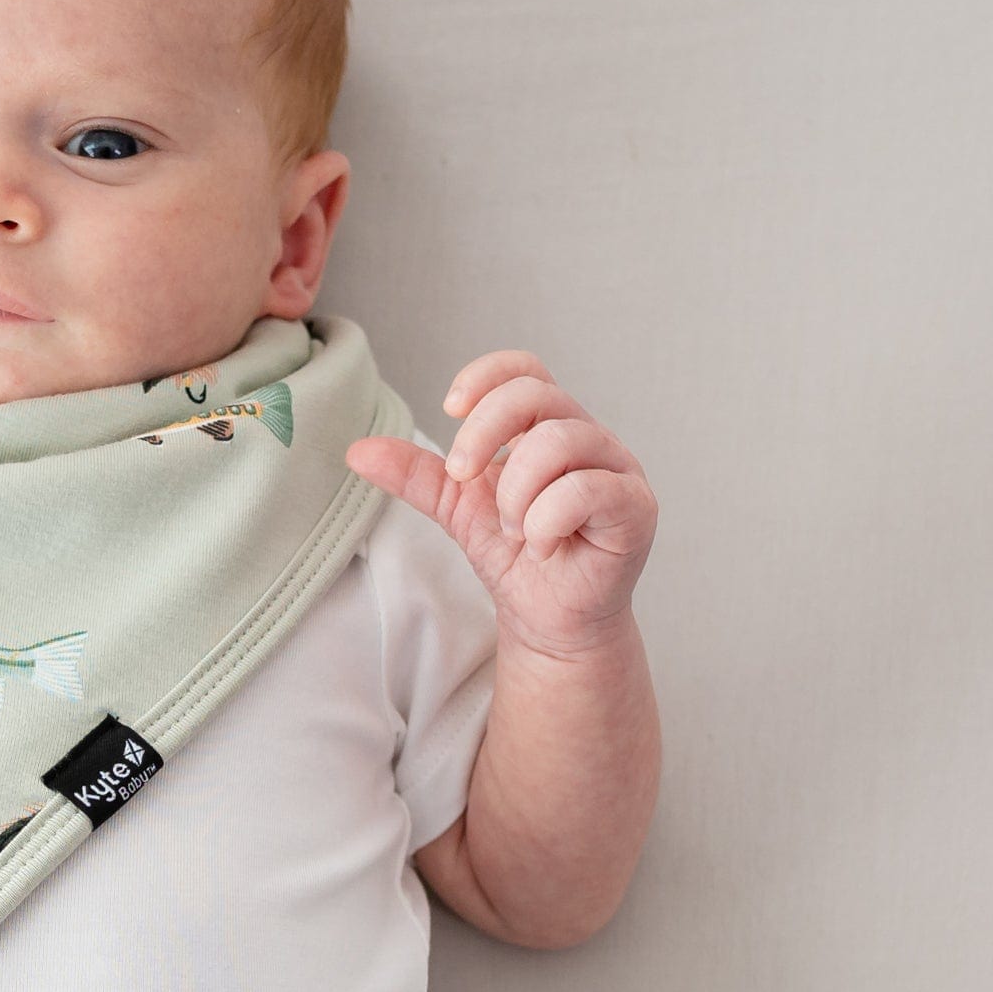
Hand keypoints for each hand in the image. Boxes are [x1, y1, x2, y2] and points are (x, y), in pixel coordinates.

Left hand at [347, 351, 657, 660]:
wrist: (547, 622)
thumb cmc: (517, 558)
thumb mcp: (457, 509)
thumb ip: (417, 476)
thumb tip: (356, 451)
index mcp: (548, 425)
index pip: (525, 370)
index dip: (485, 379)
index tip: (449, 410)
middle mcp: (588, 436)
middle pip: (536, 396)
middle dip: (484, 435)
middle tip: (462, 478)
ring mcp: (617, 469)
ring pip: (559, 442)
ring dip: (517, 493)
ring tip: (513, 531)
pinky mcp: (636, 507)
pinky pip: (588, 490)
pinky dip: (547, 521)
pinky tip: (542, 548)